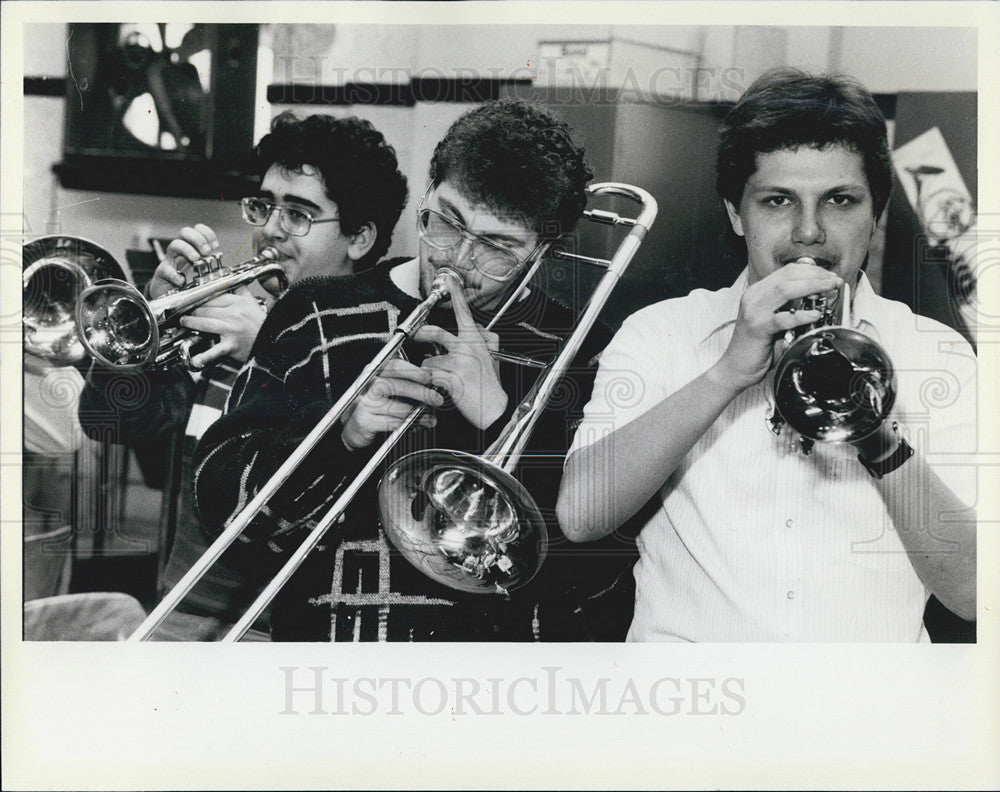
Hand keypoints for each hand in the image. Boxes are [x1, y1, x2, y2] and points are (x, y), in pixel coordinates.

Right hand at [149, 224, 220, 298]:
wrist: (169, 293)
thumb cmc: (186, 279)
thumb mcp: (201, 268)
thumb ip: (208, 261)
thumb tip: (218, 256)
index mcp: (191, 247)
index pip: (197, 230)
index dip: (207, 234)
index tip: (215, 245)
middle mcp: (180, 250)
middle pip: (185, 232)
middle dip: (197, 239)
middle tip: (206, 251)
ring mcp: (170, 259)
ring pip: (174, 245)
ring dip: (187, 249)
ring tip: (196, 259)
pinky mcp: (162, 272)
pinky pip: (166, 270)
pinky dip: (175, 275)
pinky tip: (182, 281)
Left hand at [178, 286, 266, 366]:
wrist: (273, 344)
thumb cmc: (262, 325)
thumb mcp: (254, 304)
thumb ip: (242, 291)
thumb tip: (234, 280)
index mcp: (239, 302)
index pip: (213, 297)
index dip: (201, 299)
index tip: (194, 301)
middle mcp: (235, 314)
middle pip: (206, 309)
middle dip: (194, 311)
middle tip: (187, 313)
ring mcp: (233, 330)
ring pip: (205, 323)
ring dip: (191, 323)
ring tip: (185, 322)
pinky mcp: (232, 345)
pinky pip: (216, 350)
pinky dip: (205, 356)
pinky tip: (196, 360)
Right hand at [340, 357, 442, 450]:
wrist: (354, 427)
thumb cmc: (375, 405)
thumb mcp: (389, 389)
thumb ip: (406, 382)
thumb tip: (431, 380)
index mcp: (374, 372)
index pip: (394, 365)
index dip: (413, 371)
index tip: (429, 377)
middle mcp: (367, 385)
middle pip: (396, 385)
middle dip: (420, 392)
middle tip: (436, 399)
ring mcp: (364, 403)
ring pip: (396, 406)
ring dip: (417, 413)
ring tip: (430, 417)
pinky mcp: (364, 421)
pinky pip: (391, 422)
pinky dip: (407, 424)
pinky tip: (418, 425)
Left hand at [413, 275, 508, 428]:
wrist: (497, 410)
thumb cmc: (491, 386)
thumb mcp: (492, 357)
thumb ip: (481, 339)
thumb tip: (472, 326)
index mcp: (477, 340)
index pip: (464, 312)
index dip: (456, 294)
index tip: (450, 279)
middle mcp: (469, 347)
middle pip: (436, 332)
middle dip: (421, 335)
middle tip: (417, 336)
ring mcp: (461, 362)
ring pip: (429, 359)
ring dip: (429, 369)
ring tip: (437, 376)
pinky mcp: (453, 378)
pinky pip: (430, 375)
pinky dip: (430, 383)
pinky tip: (439, 388)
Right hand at [709, 261, 842, 392]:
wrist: (735, 367)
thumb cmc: (757, 346)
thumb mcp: (775, 320)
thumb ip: (790, 308)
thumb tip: (818, 299)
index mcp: (758, 292)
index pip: (787, 271)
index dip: (811, 270)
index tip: (829, 276)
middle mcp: (754, 297)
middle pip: (788, 276)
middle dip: (816, 275)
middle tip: (834, 281)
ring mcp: (754, 312)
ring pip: (785, 289)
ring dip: (812, 286)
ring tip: (830, 289)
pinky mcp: (757, 329)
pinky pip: (782, 318)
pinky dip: (801, 315)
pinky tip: (815, 314)